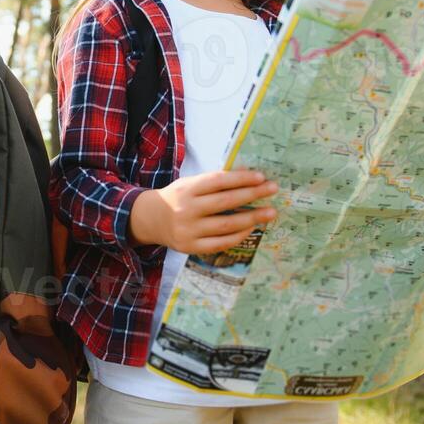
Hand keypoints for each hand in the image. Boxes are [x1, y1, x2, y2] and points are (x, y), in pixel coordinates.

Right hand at [129, 168, 278, 256]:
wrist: (150, 220)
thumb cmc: (178, 198)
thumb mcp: (190, 184)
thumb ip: (214, 182)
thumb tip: (248, 176)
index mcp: (187, 189)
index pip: (218, 181)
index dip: (241, 178)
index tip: (261, 177)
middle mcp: (186, 209)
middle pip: (225, 202)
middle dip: (252, 195)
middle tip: (273, 190)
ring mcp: (188, 230)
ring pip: (226, 225)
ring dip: (251, 218)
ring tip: (270, 212)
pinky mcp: (191, 247)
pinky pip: (220, 243)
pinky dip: (238, 236)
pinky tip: (251, 228)